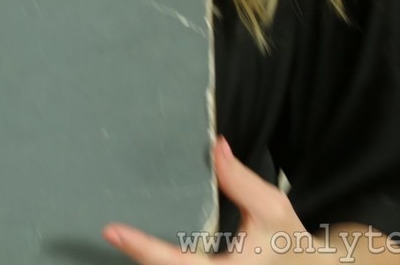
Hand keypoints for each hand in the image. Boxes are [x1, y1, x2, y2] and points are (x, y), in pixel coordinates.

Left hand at [103, 136, 309, 262]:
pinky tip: (143, 248)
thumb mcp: (270, 206)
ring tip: (123, 238)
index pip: (178, 263)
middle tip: (112, 232)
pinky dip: (160, 261)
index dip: (143, 249)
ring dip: (149, 260)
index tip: (112, 231)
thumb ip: (240, 180)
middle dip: (140, 257)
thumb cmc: (287, 239)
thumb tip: (215, 146)